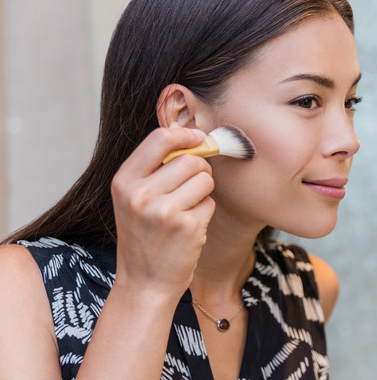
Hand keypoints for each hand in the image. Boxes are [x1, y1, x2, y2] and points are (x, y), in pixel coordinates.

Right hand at [111, 125, 215, 300]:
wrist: (145, 283)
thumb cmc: (145, 237)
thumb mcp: (133, 199)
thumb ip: (154, 168)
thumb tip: (193, 136)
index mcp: (123, 181)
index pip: (160, 138)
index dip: (186, 134)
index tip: (198, 138)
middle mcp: (140, 194)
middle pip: (190, 159)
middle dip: (200, 169)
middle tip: (191, 188)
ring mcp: (163, 211)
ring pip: (204, 178)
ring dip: (203, 192)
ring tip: (186, 210)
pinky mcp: (186, 226)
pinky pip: (210, 203)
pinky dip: (204, 213)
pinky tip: (188, 229)